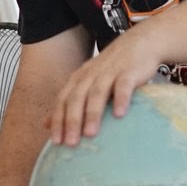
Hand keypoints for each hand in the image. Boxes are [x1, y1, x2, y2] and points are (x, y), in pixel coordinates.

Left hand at [48, 23, 166, 143]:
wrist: (141, 42)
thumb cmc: (113, 68)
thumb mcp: (87, 81)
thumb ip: (68, 101)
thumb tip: (46, 124)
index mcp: (78, 79)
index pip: (63, 100)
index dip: (58, 121)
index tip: (56, 142)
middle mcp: (90, 75)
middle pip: (77, 98)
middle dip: (72, 121)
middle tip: (70, 144)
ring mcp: (109, 72)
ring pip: (97, 93)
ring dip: (92, 113)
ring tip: (90, 134)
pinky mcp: (129, 71)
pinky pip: (123, 85)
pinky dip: (121, 99)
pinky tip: (120, 114)